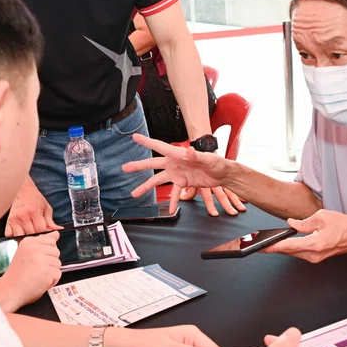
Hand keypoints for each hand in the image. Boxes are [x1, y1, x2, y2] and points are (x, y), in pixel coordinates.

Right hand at [0, 233, 60, 311]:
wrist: (9, 291)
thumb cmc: (17, 275)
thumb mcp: (26, 253)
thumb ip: (42, 242)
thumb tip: (56, 234)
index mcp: (29, 242)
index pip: (51, 240)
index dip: (47, 252)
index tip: (37, 259)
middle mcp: (35, 249)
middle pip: (56, 252)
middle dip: (49, 262)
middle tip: (36, 269)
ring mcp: (41, 260)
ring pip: (58, 263)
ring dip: (51, 272)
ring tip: (37, 276)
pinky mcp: (47, 271)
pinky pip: (58, 274)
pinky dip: (52, 281)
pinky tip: (40, 282)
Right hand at [6, 176, 60, 236]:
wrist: (22, 190)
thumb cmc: (34, 198)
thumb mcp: (46, 207)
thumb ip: (51, 221)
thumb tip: (58, 230)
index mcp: (34, 211)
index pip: (41, 229)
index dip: (45, 232)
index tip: (46, 230)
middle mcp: (23, 216)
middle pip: (31, 234)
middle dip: (37, 235)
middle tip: (39, 231)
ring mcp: (14, 219)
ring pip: (20, 237)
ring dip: (25, 237)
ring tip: (30, 233)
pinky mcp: (8, 221)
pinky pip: (9, 234)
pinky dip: (14, 236)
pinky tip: (21, 232)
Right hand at [123, 134, 241, 215]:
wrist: (223, 174)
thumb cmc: (216, 162)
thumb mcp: (208, 158)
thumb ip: (197, 156)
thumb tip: (188, 151)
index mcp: (178, 153)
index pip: (159, 146)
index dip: (146, 142)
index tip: (134, 137)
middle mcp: (174, 163)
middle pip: (152, 164)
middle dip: (138, 165)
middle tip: (124, 167)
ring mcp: (177, 173)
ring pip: (157, 180)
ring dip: (146, 186)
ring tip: (134, 193)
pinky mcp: (182, 183)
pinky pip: (173, 193)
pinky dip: (171, 201)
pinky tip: (168, 209)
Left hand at [262, 210, 346, 263]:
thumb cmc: (345, 226)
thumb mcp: (322, 217)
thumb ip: (303, 222)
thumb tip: (291, 224)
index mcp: (315, 244)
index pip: (288, 246)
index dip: (272, 246)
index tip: (260, 246)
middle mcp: (314, 254)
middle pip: (287, 251)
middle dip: (272, 247)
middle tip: (257, 244)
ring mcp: (315, 258)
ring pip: (292, 253)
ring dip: (280, 248)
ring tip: (266, 243)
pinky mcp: (316, 257)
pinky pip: (298, 253)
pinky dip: (289, 248)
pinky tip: (282, 244)